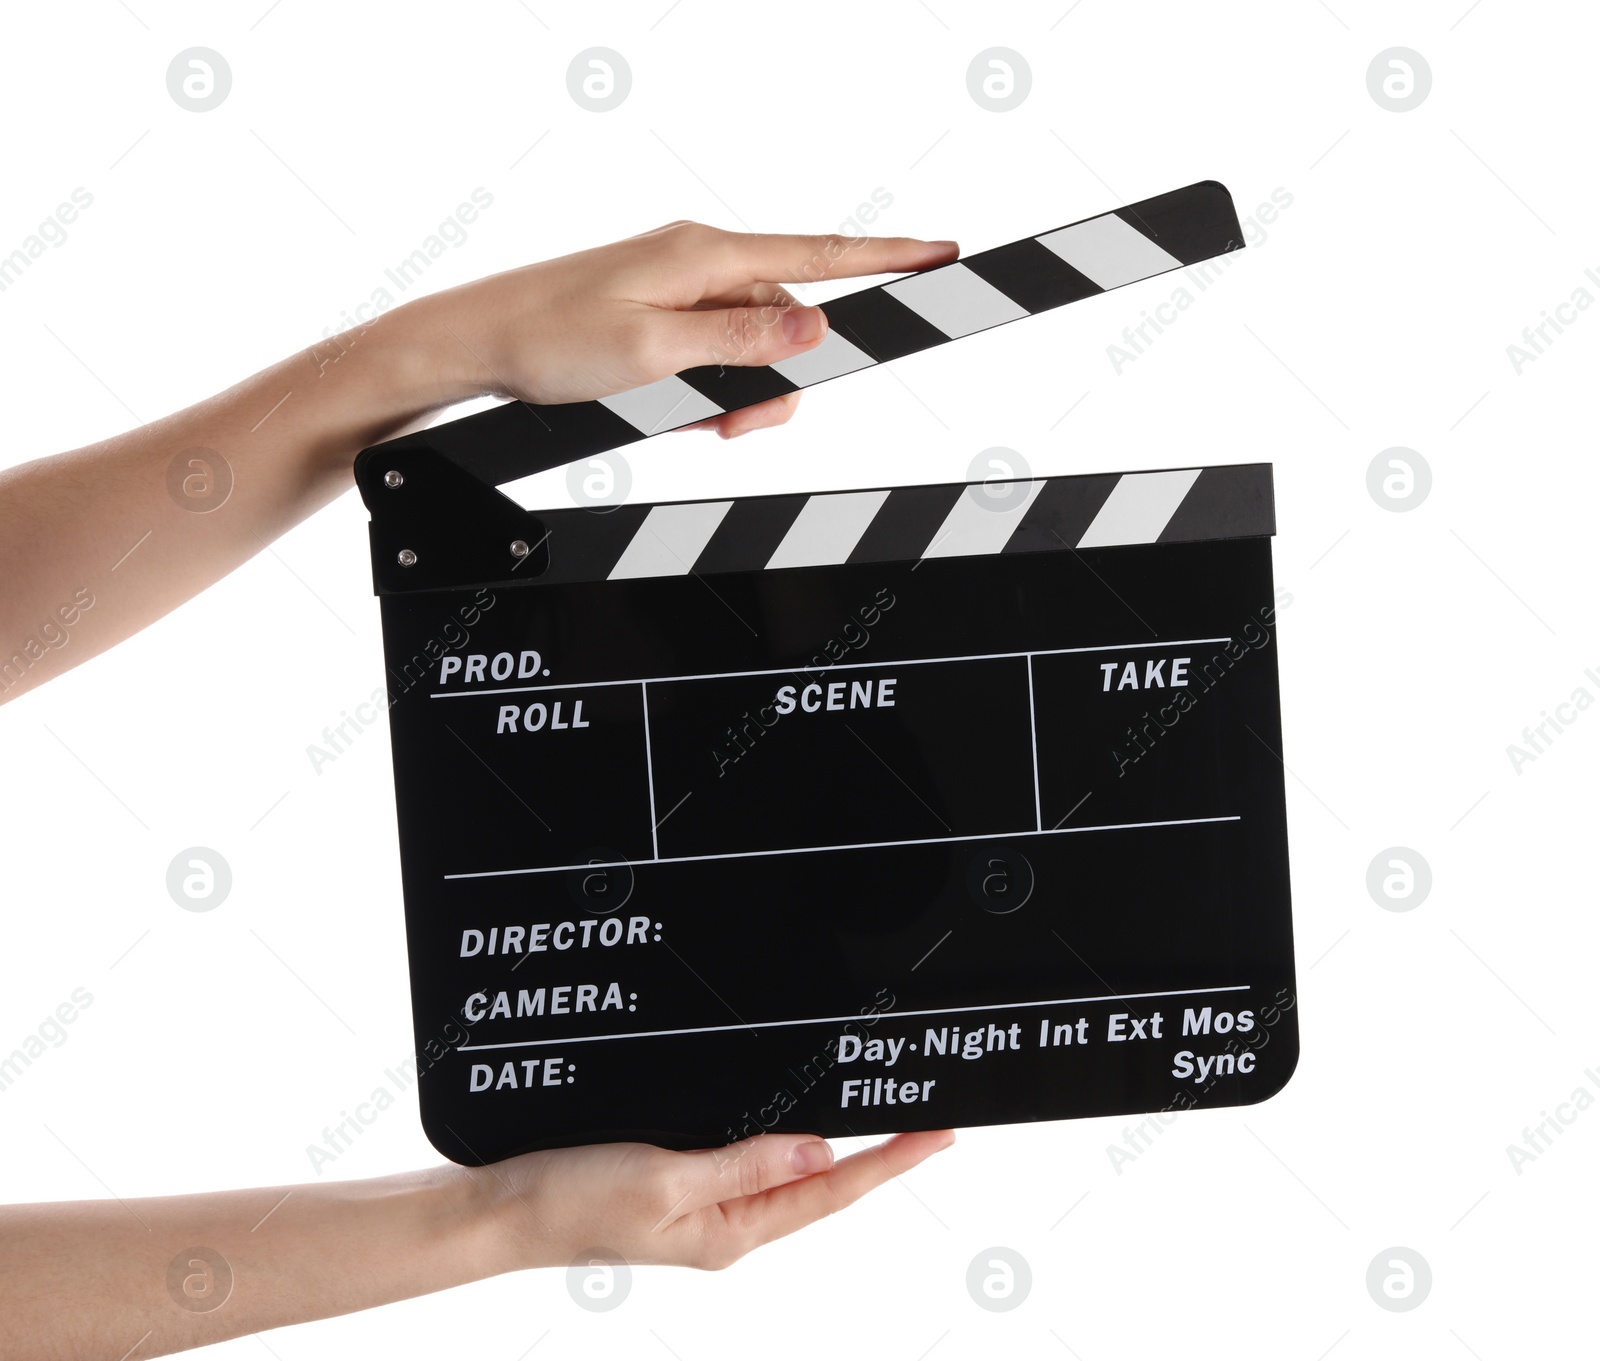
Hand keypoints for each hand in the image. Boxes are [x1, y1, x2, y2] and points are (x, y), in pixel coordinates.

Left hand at [414, 221, 958, 437]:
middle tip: (734, 427)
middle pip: (788, 323)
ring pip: (753, 348)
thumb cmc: (549, 341)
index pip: (822, 255)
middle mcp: (701, 261)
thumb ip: (741, 344)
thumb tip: (816, 328)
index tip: (944, 257)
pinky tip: (668, 410)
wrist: (476, 345)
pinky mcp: (662, 313)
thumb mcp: (654, 355)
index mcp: (707, 254)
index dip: (891, 257)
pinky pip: (714, 355)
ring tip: (689, 422)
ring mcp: (681, 287)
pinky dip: (705, 391)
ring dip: (736, 396)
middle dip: (776, 383)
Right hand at [485, 1127, 956, 1270]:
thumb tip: (822, 1152)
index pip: (830, 1191)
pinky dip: (781, 1137)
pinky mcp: (677, 1181)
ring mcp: (702, 1205)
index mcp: (730, 1233)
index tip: (937, 1135)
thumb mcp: (664, 1181)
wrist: (503, 1208)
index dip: (890, 1162)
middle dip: (878, 1156)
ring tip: (883, 1122)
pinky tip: (795, 1122)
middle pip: (820, 1184)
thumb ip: (743, 1165)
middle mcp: (725, 1224)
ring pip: (786, 1170)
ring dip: (836, 1146)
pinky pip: (747, 1159)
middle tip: (929, 1122)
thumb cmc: (571, 1202)